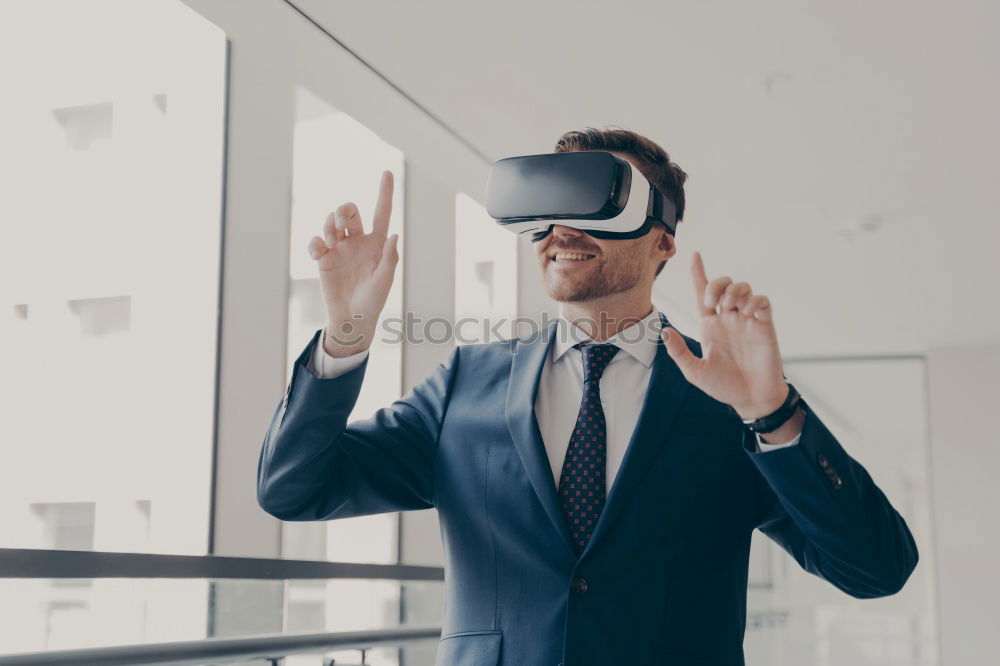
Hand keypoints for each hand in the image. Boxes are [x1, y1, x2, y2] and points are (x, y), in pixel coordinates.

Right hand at [308, 170, 399, 357]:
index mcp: (377, 243)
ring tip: (331, 239)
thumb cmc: (373, 301)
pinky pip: (316, 242)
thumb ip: (390, 259)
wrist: (351, 319)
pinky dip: (314, 242)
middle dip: (343, 209)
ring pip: (332, 223)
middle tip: (341, 220)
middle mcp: (358, 242)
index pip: (382, 213)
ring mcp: (340, 249)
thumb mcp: (384, 281)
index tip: (388, 172)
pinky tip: (317, 251)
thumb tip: (395, 235)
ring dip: (329, 225)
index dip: (384, 193)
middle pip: (350, 212)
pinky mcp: (324, 259)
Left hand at [660, 251, 788, 418]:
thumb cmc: (724, 387)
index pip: (702, 293)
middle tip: (713, 303)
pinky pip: (762, 301)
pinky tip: (747, 313)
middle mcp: (727, 319)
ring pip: (743, 288)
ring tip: (731, 307)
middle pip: (723, 285)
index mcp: (709, 326)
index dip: (699, 273)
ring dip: (735, 291)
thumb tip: (664, 331)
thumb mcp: (695, 372)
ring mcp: (746, 321)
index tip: (695, 255)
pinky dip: (754, 301)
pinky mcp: (764, 325)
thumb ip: (678, 352)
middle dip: (717, 284)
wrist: (751, 399)